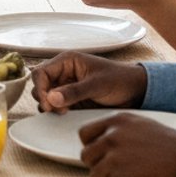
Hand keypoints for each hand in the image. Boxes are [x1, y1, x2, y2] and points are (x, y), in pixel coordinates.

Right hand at [31, 51, 146, 112]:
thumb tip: (51, 98)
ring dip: (50, 106)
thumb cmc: (119, 80)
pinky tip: (66, 114)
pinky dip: (56, 112)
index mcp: (67, 61)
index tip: (48, 104)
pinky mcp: (71, 100)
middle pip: (40, 85)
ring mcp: (66, 87)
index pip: (41, 72)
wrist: (135, 91)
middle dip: (44, 98)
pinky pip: (56, 106)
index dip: (40, 88)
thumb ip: (74, 91)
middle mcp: (63, 72)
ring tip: (64, 112)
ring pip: (46, 96)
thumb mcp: (97, 84)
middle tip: (58, 110)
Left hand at [78, 113, 175, 176]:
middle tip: (116, 171)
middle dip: (99, 165)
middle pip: (87, 156)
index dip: (91, 147)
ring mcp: (116, 158)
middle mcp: (112, 137)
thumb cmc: (168, 144)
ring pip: (95, 175)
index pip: (84, 134)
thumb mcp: (141, 125)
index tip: (102, 155)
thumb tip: (100, 143)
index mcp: (116, 121)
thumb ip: (118, 131)